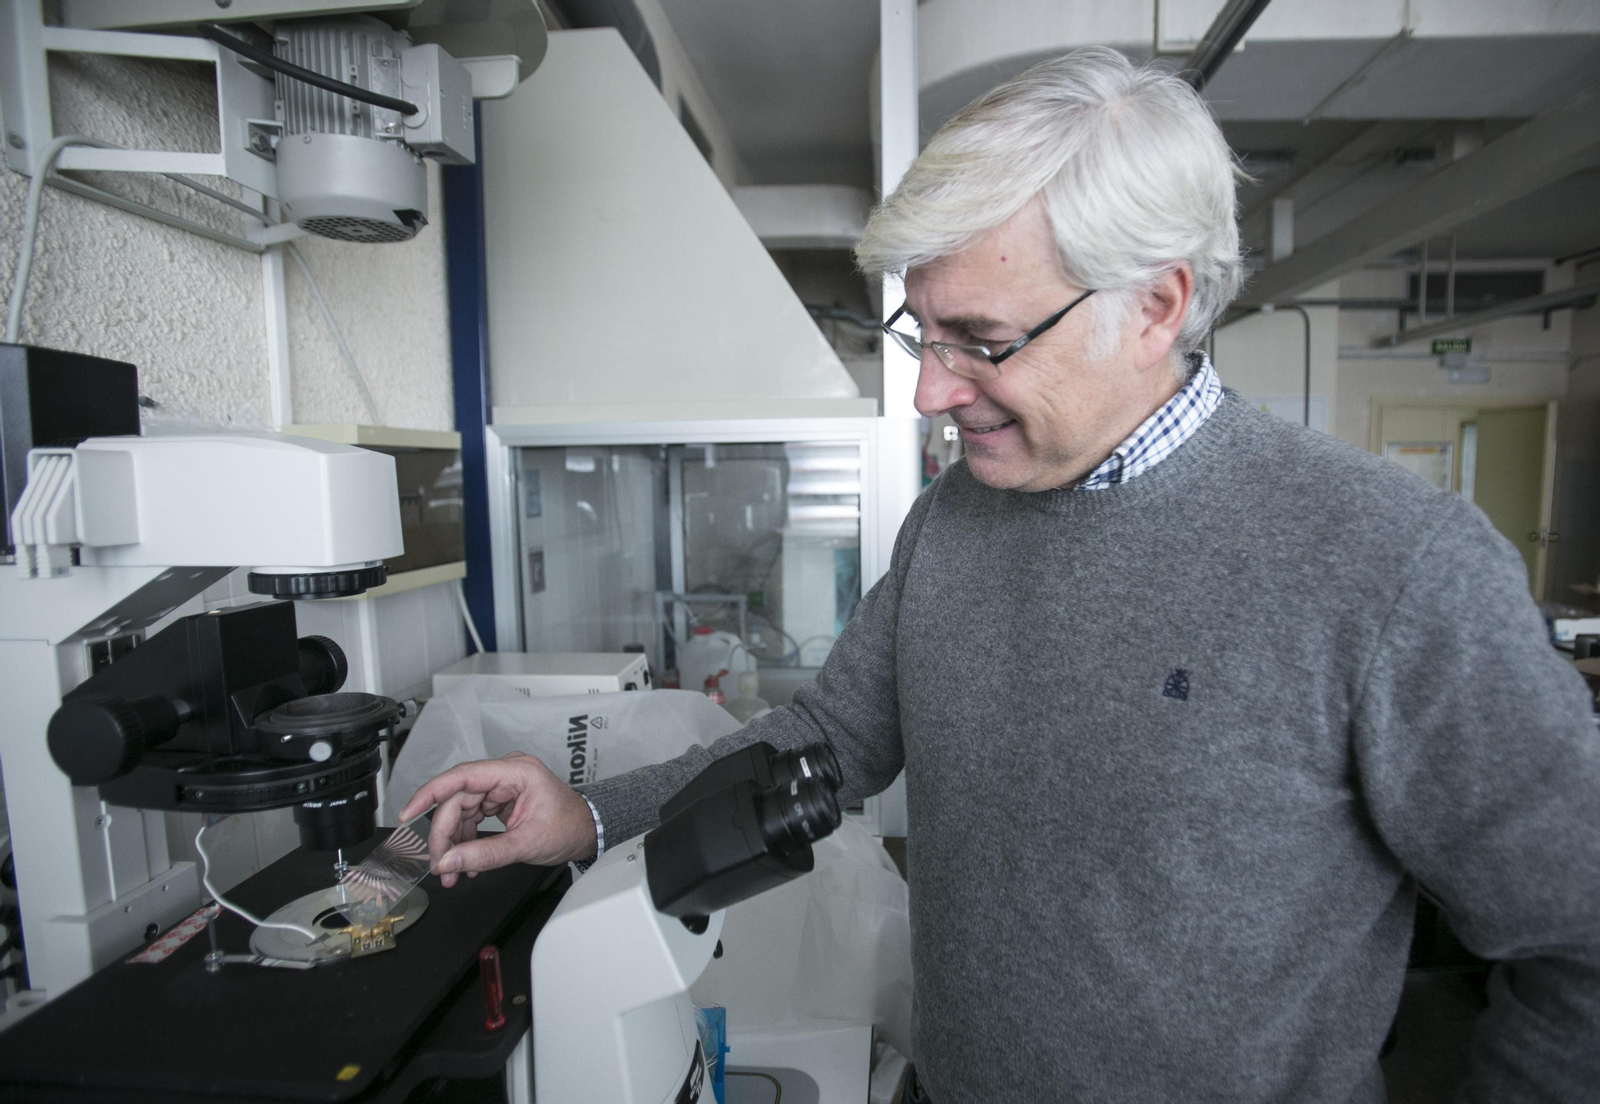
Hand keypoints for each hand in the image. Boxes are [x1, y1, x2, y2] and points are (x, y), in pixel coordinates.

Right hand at [397, 752, 597, 887]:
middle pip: (457, 799)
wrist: (587, 832)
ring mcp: (502, 786)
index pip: (462, 776)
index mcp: (516, 772)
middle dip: (445, 834)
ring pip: (461, 810)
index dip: (430, 794)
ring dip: (453, 841)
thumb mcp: (526, 845)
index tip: (408, 813)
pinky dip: (465, 840)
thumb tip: (449, 862)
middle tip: (440, 864)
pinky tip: (465, 861)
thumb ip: (485, 855)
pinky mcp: (500, 799)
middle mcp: (506, 774)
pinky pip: (472, 817)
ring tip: (452, 870)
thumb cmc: (568, 828)